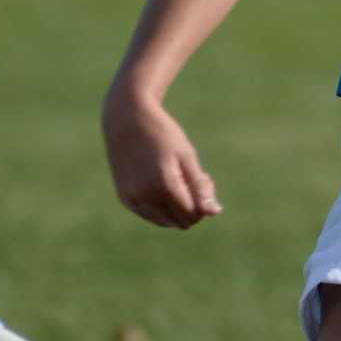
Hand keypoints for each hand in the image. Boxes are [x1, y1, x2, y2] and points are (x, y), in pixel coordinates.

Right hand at [102, 87, 221, 228]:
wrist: (127, 119)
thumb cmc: (163, 134)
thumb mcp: (187, 156)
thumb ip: (200, 187)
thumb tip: (215, 213)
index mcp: (164, 185)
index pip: (193, 215)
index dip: (204, 202)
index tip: (204, 178)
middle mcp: (145, 196)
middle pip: (180, 222)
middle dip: (192, 206)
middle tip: (193, 178)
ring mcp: (132, 199)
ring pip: (165, 222)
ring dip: (176, 208)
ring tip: (178, 180)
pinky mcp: (125, 198)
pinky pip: (150, 215)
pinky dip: (161, 206)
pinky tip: (163, 182)